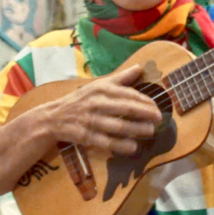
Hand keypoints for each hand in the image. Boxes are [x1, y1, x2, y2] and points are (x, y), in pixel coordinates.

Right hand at [47, 64, 162, 155]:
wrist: (54, 117)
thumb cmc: (81, 100)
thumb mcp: (98, 85)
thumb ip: (120, 78)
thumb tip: (139, 67)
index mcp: (101, 89)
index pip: (128, 94)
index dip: (145, 101)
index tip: (157, 107)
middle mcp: (97, 103)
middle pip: (126, 109)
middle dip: (145, 114)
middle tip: (159, 119)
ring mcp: (91, 120)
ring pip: (119, 126)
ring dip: (137, 129)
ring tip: (150, 132)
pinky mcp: (86, 136)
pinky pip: (107, 142)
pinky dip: (121, 145)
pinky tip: (133, 147)